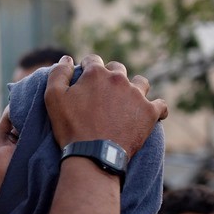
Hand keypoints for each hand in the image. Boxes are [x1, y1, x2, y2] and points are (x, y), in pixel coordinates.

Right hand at [45, 54, 167, 157]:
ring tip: (126, 102)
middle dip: (110, 76)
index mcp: (96, 73)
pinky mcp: (149, 113)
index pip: (93, 60)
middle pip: (117, 68)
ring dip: (134, 88)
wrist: (93, 155)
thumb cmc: (71, 127)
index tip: (85, 80)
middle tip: (104, 94)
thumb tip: (66, 58)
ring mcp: (136, 95)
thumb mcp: (53, 98)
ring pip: (140, 83)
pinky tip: (150, 113)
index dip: (87, 68)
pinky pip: (160, 105)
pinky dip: (156, 108)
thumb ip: (58, 73)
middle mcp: (119, 79)